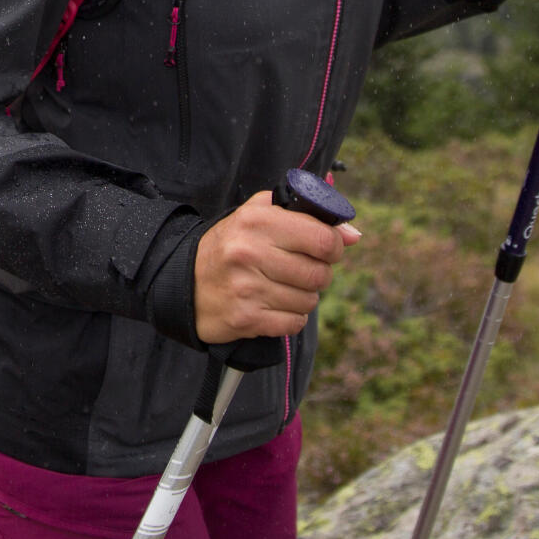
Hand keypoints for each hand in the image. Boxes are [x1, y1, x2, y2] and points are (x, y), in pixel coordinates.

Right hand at [192, 191, 362, 345]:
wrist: (185, 282)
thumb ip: (306, 215)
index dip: (334, 246)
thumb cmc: (231, 246)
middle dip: (318, 274)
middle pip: (319, 274)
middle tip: (301, 270)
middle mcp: (250, 253)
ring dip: (303, 297)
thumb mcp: (259, 215)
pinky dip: (291, 317)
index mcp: (257, 221)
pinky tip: (273, 305)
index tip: (326, 249)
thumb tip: (353, 235)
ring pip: (309, 301)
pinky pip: (294, 323)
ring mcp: (248, 288)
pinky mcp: (247, 318)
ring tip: (281, 287)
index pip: (323, 239)